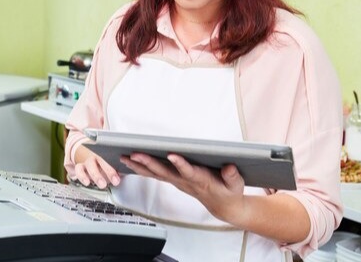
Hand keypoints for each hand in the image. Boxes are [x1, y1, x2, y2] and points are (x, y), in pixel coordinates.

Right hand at [73, 146, 120, 188]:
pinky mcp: (80, 166)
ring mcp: (88, 161)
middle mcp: (96, 156)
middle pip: (101, 160)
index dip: (115, 168)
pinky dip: (82, 176)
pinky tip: (87, 182)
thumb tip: (130, 171)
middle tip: (115, 182)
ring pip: (90, 165)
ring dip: (95, 175)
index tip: (118, 179)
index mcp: (106, 154)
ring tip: (101, 184)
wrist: (88, 155)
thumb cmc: (104, 162)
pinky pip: (78, 170)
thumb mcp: (112, 163)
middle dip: (108, 171)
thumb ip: (119, 167)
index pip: (112, 158)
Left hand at [120, 153, 245, 222]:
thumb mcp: (236, 185)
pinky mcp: (174, 180)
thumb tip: (229, 167)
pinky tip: (129, 162)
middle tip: (136, 154)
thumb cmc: (228, 192)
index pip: (189, 172)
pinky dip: (141, 169)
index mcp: (201, 180)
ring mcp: (177, 182)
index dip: (181, 164)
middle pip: (165, 172)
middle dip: (149, 163)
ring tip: (124, 157)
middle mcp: (185, 181)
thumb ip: (232, 176)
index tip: (172, 155)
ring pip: (155, 174)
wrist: (223, 206)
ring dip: (139, 166)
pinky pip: (154, 175)